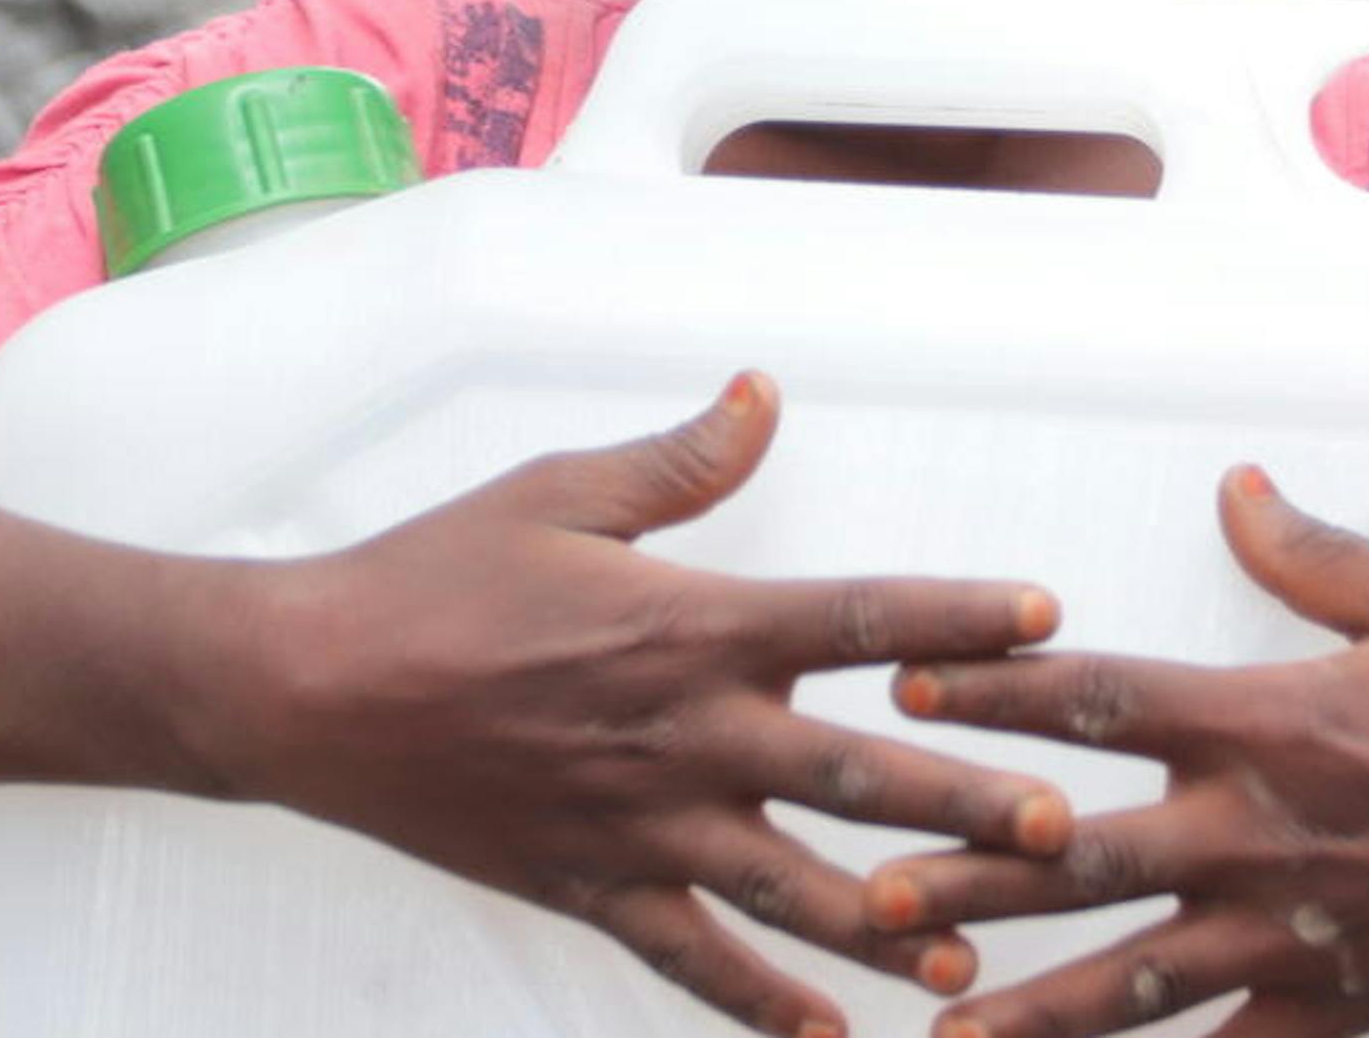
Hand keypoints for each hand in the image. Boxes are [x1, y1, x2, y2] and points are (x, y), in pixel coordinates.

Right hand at [236, 372, 1080, 1037]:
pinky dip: (761, 1004)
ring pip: (792, 889)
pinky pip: (692, 961)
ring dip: (888, 927)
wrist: (307, 686)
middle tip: (1061, 830)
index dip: (959, 616)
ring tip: (974, 957)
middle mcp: (685, 733)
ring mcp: (641, 823)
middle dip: (965, 803)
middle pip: (856, 772)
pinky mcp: (592, 887)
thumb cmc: (432, 576)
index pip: (857, 618)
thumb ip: (680, 461)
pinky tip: (829, 1037)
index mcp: (690, 624)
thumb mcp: (558, 492)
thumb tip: (764, 395)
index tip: (1050, 618)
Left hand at [864, 467, 1368, 1037]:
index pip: (1102, 701)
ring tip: (934, 1033)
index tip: (901, 685)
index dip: (996, 692)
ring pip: (1130, 980)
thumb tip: (1235, 488)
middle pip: (1083, 858)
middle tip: (863, 891)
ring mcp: (1297, 935)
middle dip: (967, 875)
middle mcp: (1266, 833)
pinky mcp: (1337, 1009)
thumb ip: (1313, 554)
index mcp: (1275, 720)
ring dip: (1025, 1007)